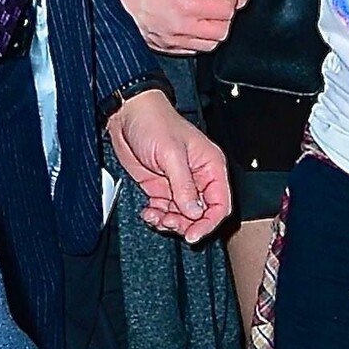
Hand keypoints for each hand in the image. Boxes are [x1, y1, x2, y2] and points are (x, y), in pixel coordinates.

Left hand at [107, 89, 231, 240]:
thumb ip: (184, 185)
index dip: (209, 222)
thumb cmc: (154, 122)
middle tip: (170, 224)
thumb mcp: (171, 155)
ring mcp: (178, 184)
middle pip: (201, 214)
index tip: (194, 234)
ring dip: (170, 222)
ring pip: (182, 216)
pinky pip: (164, 211)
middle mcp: (198, 177)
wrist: (127, 114)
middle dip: (186, 224)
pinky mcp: (161, 187)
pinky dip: (157, 217)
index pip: (220, 204)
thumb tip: (194, 211)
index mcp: (211, 166)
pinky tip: (150, 213)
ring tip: (157, 217)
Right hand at [108, 0, 236, 54]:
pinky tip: (192, 23)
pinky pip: (193, 49)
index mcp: (186, 6)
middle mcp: (182, 28)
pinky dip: (199, 38)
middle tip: (218, 1)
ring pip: (211, 45)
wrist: (109, 0)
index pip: (226, 11)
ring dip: (214, 29)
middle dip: (226, 16)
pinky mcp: (166, 47)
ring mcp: (174, 41)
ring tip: (206, 13)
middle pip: (223, 31)